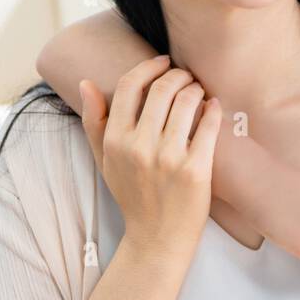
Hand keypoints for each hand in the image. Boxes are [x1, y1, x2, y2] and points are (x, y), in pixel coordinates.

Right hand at [79, 55, 220, 256]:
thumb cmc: (133, 195)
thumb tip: (86, 82)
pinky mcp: (195, 169)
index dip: (148, 67)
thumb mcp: (105, 160)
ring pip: (186, 102)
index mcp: (116, 141)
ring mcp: (168, 158)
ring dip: (196, 88)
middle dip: (177, 74)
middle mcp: (139, 146)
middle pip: (161, 89)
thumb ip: (94, 121)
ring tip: (199, 90)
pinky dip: (213, 109)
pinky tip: (213, 106)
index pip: (129, 86)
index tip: (162, 62)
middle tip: (186, 76)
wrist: (158, 237)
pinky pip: (208, 125)